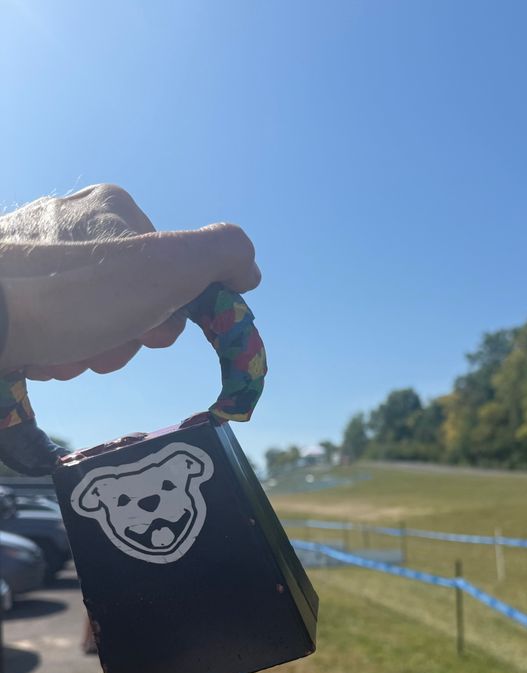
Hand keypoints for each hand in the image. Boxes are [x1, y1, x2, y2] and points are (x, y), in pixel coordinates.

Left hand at [0, 185, 260, 377]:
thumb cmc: (78, 292)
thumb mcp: (169, 267)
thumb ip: (222, 256)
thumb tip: (248, 268)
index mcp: (112, 209)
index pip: (170, 269)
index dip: (171, 310)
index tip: (152, 332)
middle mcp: (69, 221)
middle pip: (130, 295)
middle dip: (127, 334)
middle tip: (105, 347)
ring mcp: (30, 253)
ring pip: (90, 315)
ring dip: (91, 347)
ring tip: (68, 354)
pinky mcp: (8, 287)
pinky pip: (50, 324)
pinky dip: (56, 348)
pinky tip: (44, 354)